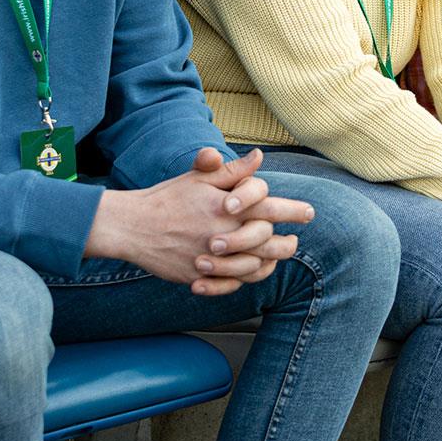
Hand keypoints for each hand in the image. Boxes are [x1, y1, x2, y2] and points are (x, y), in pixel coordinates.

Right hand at [86, 149, 314, 295]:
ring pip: (255, 267)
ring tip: (278, 256)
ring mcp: (213, 259)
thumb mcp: (199, 178)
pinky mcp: (201, 276)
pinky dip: (246, 278)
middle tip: (295, 242)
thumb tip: (260, 157)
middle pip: (270, 243)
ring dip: (270, 262)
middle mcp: (224, 234)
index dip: (294, 211)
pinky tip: (252, 271)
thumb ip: (232, 171)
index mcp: (227, 207)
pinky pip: (233, 284)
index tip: (309, 212)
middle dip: (287, 243)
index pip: (270, 208)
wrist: (132, 226)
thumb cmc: (167, 198)